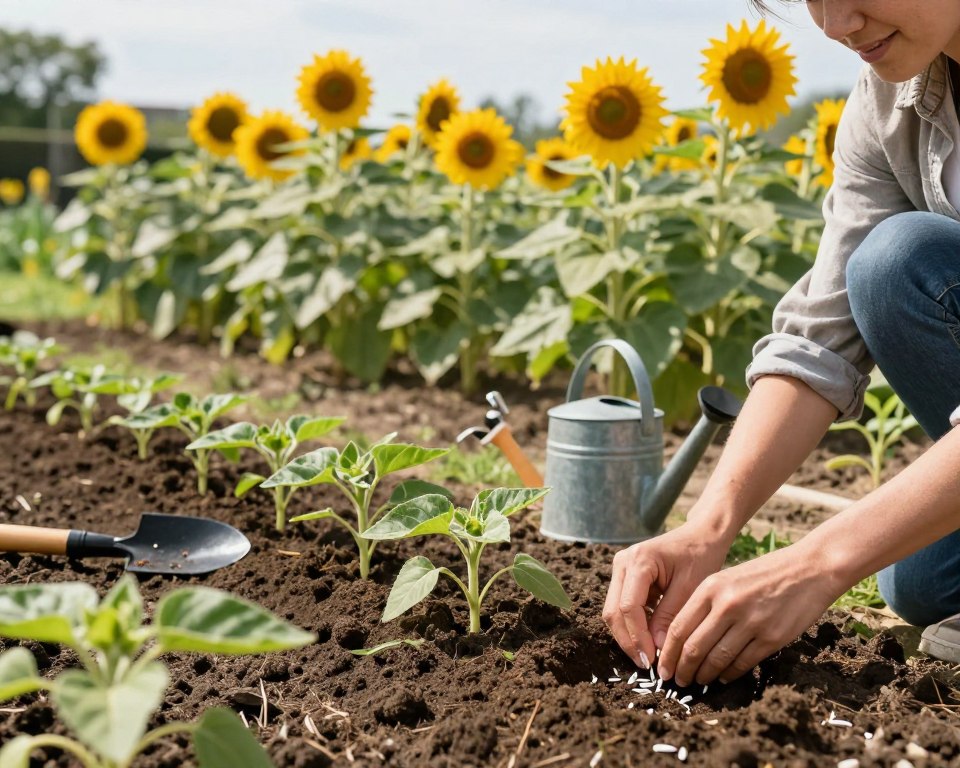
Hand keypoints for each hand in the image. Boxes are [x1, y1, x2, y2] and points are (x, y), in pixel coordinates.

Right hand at [603, 523, 727, 669]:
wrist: (701, 535)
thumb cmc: (700, 556)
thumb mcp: (690, 588)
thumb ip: (670, 617)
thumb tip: (659, 650)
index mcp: (639, 561)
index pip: (629, 607)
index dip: (638, 637)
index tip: (652, 661)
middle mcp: (622, 563)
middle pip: (614, 611)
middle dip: (629, 641)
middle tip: (647, 665)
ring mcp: (620, 568)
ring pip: (614, 611)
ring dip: (628, 635)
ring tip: (648, 657)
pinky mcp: (625, 576)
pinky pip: (622, 606)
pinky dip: (633, 625)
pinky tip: (649, 641)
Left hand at [655, 543, 840, 686]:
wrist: (808, 568)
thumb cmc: (763, 574)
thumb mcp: (727, 578)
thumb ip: (705, 603)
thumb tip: (683, 637)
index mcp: (711, 587)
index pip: (678, 627)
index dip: (668, 653)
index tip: (662, 666)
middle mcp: (727, 605)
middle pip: (694, 647)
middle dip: (682, 669)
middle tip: (677, 680)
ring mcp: (750, 622)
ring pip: (717, 659)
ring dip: (704, 675)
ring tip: (699, 681)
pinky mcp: (771, 638)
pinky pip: (743, 663)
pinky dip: (729, 674)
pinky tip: (723, 677)